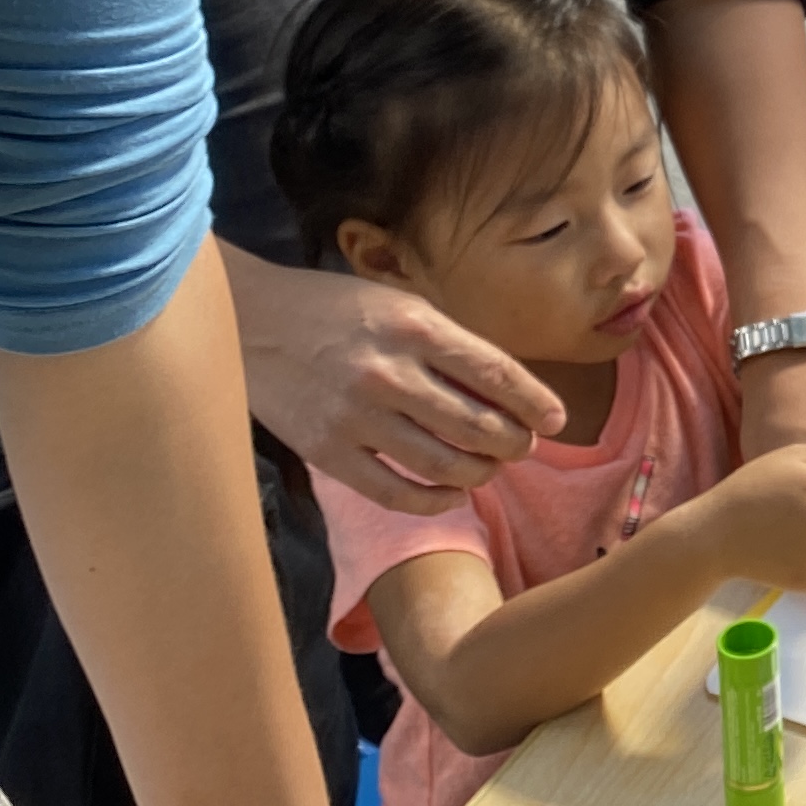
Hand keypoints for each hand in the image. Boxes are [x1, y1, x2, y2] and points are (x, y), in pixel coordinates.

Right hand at [228, 248, 563, 513]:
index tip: (556, 420)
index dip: (536, 403)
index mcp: (416, 328)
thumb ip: (448, 343)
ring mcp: (357, 417)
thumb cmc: (333, 309)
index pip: (497, 373)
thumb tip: (506, 387)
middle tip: (524, 446)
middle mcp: (390, 373)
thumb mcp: (398, 305)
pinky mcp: (328, 452)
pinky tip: (450, 493)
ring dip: (481, 473)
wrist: (249, 322)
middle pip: (478, 426)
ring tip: (491, 468)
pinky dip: (434, 500)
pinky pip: (396, 492)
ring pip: (444, 465)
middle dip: (515, 443)